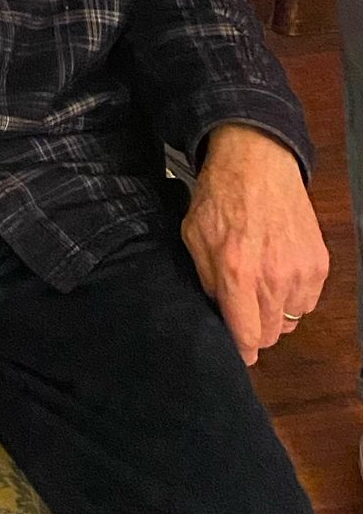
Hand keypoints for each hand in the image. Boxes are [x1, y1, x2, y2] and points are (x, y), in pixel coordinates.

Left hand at [182, 123, 327, 364]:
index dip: (240, 349)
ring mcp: (301, 272)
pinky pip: (306, 302)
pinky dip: (293, 296)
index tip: (236, 350)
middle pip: (269, 335)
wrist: (258, 163)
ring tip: (259, 284)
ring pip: (289, 321)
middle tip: (242, 307)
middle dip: (253, 328)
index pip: (246, 336)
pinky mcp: (319, 265)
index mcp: (237, 272)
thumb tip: (220, 313)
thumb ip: (206, 280)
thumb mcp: (193, 236)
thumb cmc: (220, 197)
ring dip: (274, 312)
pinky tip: (277, 272)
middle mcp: (273, 278)